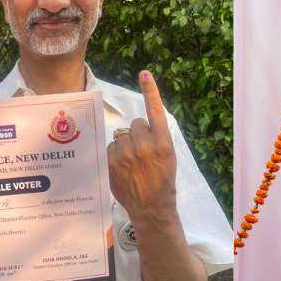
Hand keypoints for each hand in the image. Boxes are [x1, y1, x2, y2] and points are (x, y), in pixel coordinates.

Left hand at [107, 71, 179, 226]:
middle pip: (135, 124)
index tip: (144, 73)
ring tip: (133, 162)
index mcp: (163, 142)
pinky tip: (123, 168)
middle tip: (143, 152)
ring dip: (125, 144)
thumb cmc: (163, 181)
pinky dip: (115, 154)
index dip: (150, 91)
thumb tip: (138, 126)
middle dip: (138, 134)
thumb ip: (156, 138)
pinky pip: (111, 148)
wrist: (152, 207)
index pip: (155, 111)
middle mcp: (145, 145)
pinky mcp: (113, 163)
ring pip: (121, 136)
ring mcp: (127, 155)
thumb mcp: (168, 157)